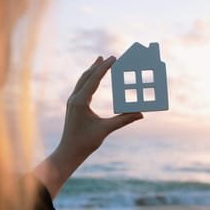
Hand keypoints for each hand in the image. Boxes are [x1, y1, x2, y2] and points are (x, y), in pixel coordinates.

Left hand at [33, 56, 142, 197]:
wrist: (69, 152)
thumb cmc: (86, 142)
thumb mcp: (106, 129)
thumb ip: (123, 120)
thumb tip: (141, 113)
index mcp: (80, 101)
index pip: (94, 79)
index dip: (104, 68)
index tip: (114, 58)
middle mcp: (74, 98)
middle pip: (87, 76)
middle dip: (98, 65)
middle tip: (109, 57)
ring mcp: (72, 101)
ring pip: (82, 80)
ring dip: (92, 70)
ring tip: (100, 60)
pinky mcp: (73, 105)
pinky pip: (81, 87)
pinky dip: (88, 79)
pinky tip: (93, 79)